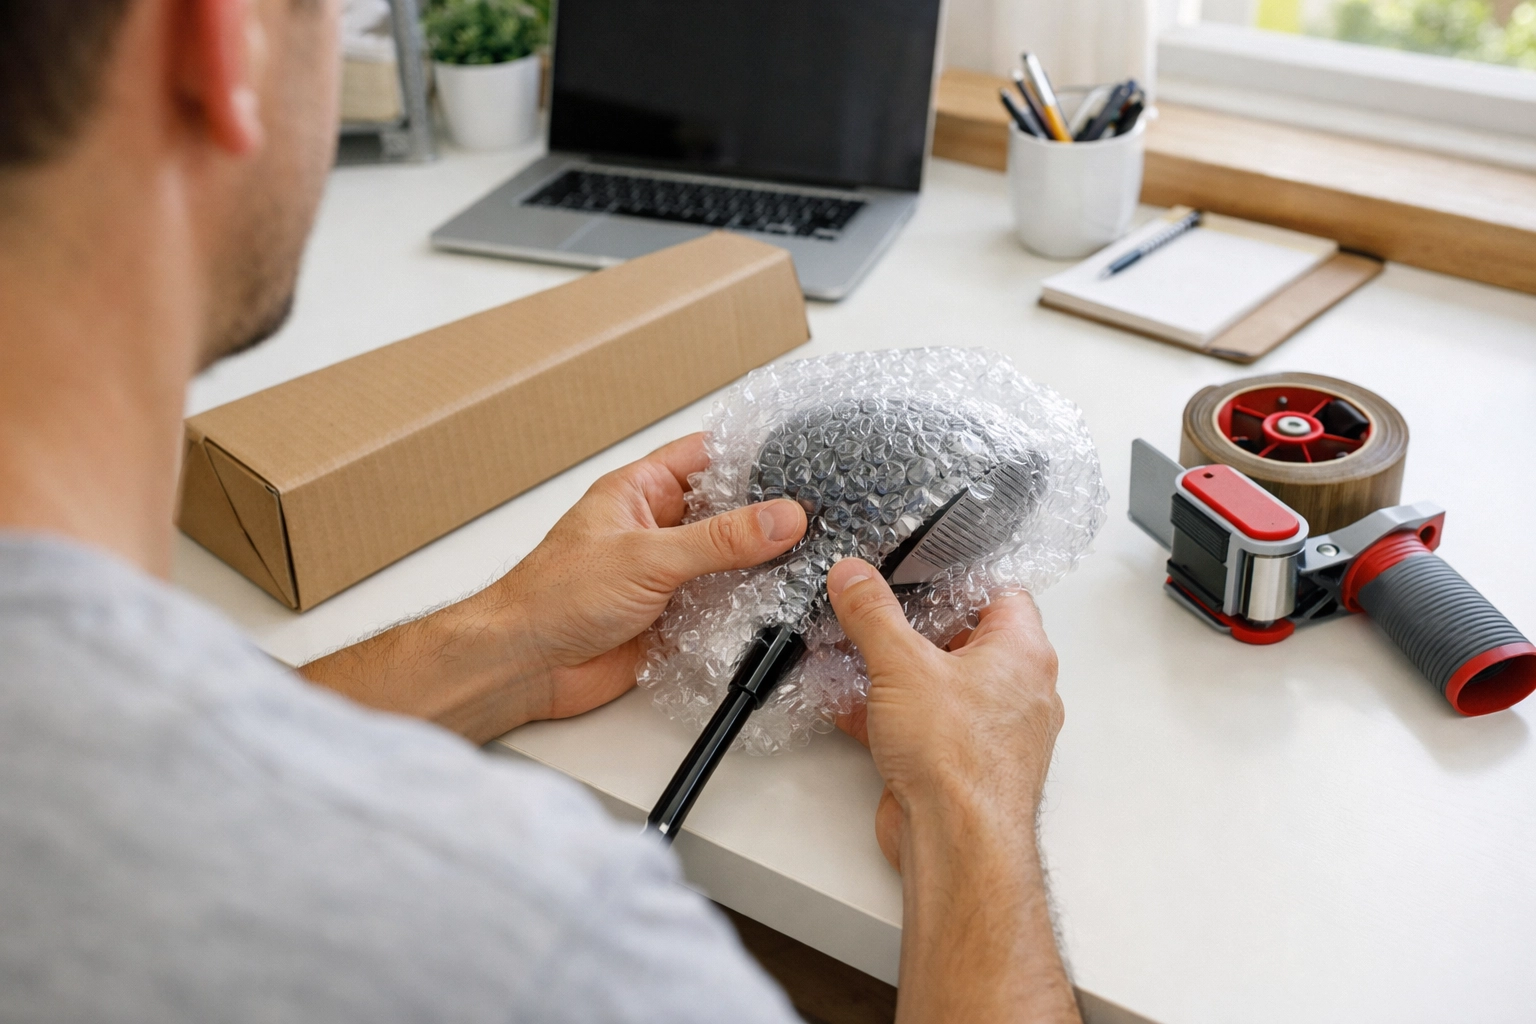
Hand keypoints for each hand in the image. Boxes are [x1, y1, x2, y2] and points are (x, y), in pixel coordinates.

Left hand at [301, 434, 806, 743]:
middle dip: (768, 516)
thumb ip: (719, 540)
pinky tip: (777, 605)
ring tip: (811, 558)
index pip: (706, 457)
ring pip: (728, 562)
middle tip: (820, 514)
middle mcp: (655, 530)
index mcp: (639, 493)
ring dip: (761, 566)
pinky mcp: (673, 619)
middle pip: (726, 512)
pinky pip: (722, 608)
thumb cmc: (552, 597)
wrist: (525, 666)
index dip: (751, 454)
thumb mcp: (647, 556)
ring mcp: (666, 576)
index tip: (801, 458)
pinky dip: (748, 609)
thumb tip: (780, 517)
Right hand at [825, 558, 1062, 870]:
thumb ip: (873, 614)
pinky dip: (885, 712)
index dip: (957, 577)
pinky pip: (922, 724)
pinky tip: (845, 703)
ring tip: (852, 652)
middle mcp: (1016, 691)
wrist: (958, 842)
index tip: (917, 570)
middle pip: (963, 638)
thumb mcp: (902, 664)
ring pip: (939, 685)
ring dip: (894, 672)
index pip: (1000, 592)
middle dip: (913, 627)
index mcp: (1023, 653)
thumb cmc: (962, 760)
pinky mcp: (959, 764)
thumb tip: (857, 578)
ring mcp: (989, 731)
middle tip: (877, 612)